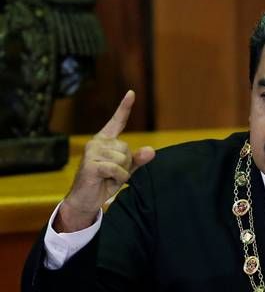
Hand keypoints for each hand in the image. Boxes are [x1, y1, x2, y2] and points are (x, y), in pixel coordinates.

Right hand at [54, 91, 155, 232]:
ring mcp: (92, 152)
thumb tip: (151, 151)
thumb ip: (138, 160)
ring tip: (108, 177)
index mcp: (106, 141)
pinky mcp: (90, 164)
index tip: (132, 92)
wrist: (86, 200)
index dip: (125, 107)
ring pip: (124, 159)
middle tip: (113, 173)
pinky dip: (118, 178)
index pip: (117, 121)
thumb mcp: (125, 170)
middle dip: (127, 165)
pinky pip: (117, 169)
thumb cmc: (105, 182)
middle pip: (128, 149)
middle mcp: (97, 142)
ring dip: (122, 173)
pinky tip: (106, 181)